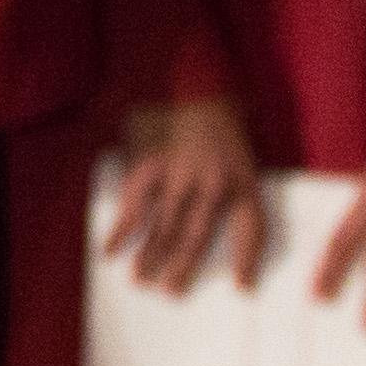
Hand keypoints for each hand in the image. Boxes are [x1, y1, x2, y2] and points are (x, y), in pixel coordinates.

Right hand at [107, 97, 268, 293]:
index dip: (248, 260)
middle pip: (199, 235)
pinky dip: (123, 228)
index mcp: (243, 178)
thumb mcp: (243, 148)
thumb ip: (237, 184)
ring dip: (151, 255)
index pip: (253, 228)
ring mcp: (180, 173)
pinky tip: (112, 249)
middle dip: (183, 267)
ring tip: (141, 280)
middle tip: (171, 292)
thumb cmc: (217, 113)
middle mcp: (214, 181)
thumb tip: (226, 222)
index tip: (243, 287)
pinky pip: (135, 202)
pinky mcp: (150, 161)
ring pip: (165, 224)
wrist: (186, 73)